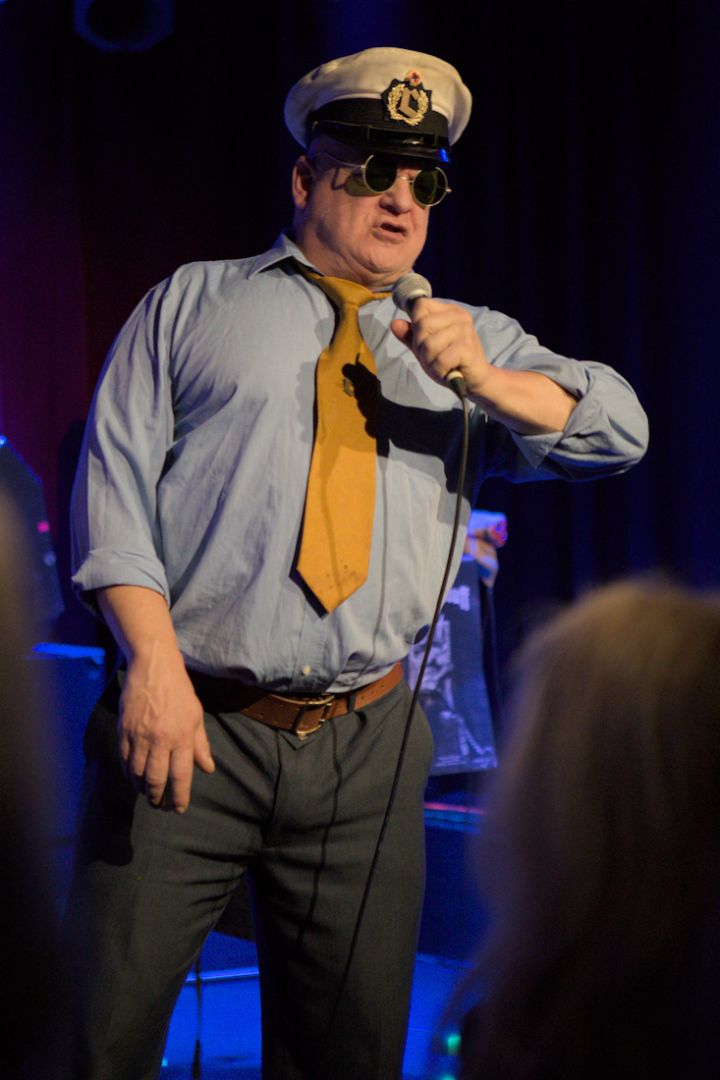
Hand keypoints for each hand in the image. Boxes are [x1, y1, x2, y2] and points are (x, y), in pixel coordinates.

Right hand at [118, 647, 214, 813]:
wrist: (153, 666)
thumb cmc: (179, 690)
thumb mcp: (196, 715)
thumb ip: (200, 744)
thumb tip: (208, 768)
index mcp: (182, 736)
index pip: (181, 774)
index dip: (180, 795)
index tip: (179, 808)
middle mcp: (160, 739)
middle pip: (156, 778)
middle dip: (157, 797)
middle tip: (159, 805)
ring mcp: (139, 735)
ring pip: (137, 772)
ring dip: (141, 788)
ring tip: (147, 793)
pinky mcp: (124, 730)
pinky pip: (124, 759)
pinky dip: (128, 773)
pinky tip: (133, 778)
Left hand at [390, 298, 491, 396]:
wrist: (474, 380)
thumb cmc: (450, 362)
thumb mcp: (426, 347)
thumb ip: (410, 335)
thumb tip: (394, 323)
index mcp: (449, 310)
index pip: (420, 306)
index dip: (416, 326)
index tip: (426, 342)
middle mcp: (459, 316)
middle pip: (421, 325)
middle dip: (421, 347)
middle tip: (434, 358)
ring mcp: (464, 330)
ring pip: (428, 344)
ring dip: (430, 361)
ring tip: (442, 365)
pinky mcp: (467, 347)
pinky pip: (440, 360)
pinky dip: (439, 370)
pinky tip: (447, 371)